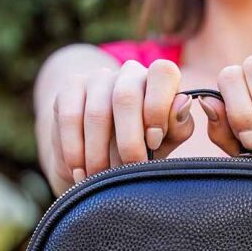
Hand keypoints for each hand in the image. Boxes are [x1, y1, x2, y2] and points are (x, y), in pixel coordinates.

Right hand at [47, 59, 193, 193]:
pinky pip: (70, 118)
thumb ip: (178, 126)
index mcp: (159, 80)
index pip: (162, 73)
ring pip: (96, 113)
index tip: (153, 142)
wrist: (102, 149)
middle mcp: (129, 72)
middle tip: (128, 170)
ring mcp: (97, 78)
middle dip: (128, 141)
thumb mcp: (166, 140)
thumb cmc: (144, 145)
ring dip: (99, 154)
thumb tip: (182, 105)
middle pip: (126, 96)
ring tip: (102, 178)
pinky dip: (75, 151)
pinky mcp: (70, 90)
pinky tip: (80, 172)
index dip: (158, 107)